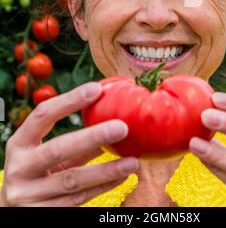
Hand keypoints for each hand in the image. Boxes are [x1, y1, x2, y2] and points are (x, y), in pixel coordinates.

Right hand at [0, 82, 138, 206]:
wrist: (15, 212)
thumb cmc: (36, 174)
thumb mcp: (45, 154)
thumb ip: (71, 140)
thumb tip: (110, 117)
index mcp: (19, 144)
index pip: (43, 115)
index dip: (69, 100)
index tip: (96, 89)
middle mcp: (18, 169)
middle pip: (57, 150)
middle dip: (92, 137)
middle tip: (122, 127)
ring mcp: (27, 195)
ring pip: (72, 180)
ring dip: (106, 170)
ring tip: (132, 161)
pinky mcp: (41, 214)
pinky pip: (78, 200)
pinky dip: (103, 187)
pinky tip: (121, 176)